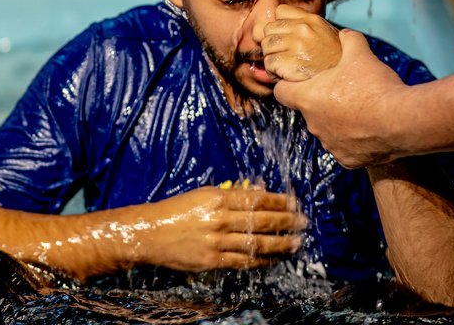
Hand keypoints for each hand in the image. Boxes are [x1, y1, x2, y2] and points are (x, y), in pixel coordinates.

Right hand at [133, 186, 307, 272]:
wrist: (150, 233)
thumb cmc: (176, 210)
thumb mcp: (203, 194)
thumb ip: (230, 193)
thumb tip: (257, 190)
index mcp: (217, 199)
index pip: (256, 199)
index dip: (278, 201)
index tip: (294, 202)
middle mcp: (219, 219)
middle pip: (261, 220)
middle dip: (286, 221)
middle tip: (303, 221)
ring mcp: (216, 242)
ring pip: (256, 243)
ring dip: (280, 243)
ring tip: (296, 242)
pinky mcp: (212, 260)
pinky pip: (243, 262)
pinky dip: (261, 260)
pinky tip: (274, 258)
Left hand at [262, 4, 341, 80]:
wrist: (349, 80)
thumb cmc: (334, 59)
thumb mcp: (324, 34)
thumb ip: (302, 26)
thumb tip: (270, 28)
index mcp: (311, 20)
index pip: (280, 11)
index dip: (279, 25)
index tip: (286, 37)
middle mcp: (303, 29)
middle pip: (269, 29)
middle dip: (273, 43)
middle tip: (284, 55)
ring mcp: (296, 46)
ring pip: (266, 46)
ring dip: (272, 58)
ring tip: (285, 66)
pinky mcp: (289, 63)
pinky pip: (268, 63)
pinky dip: (273, 72)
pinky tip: (284, 76)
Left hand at [271, 29, 407, 167]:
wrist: (401, 121)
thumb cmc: (375, 86)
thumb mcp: (361, 54)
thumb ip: (349, 40)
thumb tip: (345, 34)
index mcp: (308, 99)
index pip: (281, 93)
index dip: (287, 84)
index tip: (298, 80)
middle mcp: (313, 124)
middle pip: (309, 110)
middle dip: (322, 101)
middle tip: (344, 91)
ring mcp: (330, 144)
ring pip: (327, 130)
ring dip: (338, 121)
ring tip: (361, 110)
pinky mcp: (347, 160)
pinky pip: (345, 147)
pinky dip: (354, 140)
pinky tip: (370, 129)